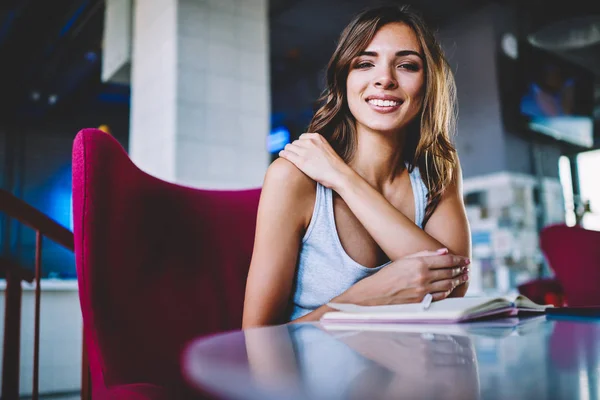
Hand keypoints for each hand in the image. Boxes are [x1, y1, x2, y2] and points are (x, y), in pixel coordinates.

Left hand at [278, 133, 348, 188]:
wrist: (339, 175)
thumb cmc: (335, 166)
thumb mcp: (327, 149)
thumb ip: (317, 147)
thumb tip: (309, 151)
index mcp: (317, 137)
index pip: (302, 137)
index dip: (300, 144)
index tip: (300, 150)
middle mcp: (310, 142)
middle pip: (295, 142)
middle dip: (294, 148)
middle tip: (294, 155)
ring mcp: (305, 151)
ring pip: (289, 147)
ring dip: (287, 151)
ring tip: (286, 155)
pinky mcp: (300, 162)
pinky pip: (286, 154)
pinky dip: (283, 154)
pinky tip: (281, 155)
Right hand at [334, 248, 469, 304]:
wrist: (375, 294)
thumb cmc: (388, 275)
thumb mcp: (404, 259)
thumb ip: (424, 254)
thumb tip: (443, 252)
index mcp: (418, 263)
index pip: (446, 261)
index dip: (459, 260)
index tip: (465, 260)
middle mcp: (422, 277)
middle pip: (449, 272)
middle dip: (460, 270)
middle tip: (467, 268)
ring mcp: (423, 290)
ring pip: (447, 284)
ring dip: (457, 280)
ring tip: (463, 277)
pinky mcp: (422, 301)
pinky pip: (441, 296)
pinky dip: (449, 291)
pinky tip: (451, 287)